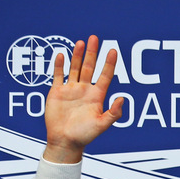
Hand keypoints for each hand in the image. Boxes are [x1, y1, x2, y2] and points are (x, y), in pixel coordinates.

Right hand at [44, 36, 123, 163]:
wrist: (65, 141)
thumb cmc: (85, 135)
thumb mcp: (102, 124)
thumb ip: (114, 113)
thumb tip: (122, 98)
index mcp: (97, 96)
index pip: (105, 76)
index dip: (109, 63)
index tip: (113, 50)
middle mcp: (85, 90)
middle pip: (89, 67)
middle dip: (93, 53)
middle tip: (95, 38)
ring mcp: (71, 90)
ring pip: (75, 68)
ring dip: (77, 55)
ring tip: (81, 42)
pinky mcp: (57, 92)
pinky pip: (58, 75)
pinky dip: (60, 65)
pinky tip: (62, 54)